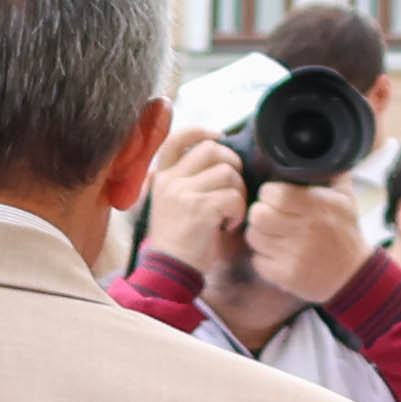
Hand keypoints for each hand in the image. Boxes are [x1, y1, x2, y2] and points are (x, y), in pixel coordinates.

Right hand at [142, 131, 249, 287]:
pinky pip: (233, 196)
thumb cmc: (178, 240)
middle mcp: (170, 181)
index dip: (201, 131)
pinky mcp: (200, 209)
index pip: (177, 138)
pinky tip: (229, 224)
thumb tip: (220, 157)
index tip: (219, 137)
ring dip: (238, 191)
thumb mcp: (172, 203)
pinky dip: (238, 211)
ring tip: (231, 210)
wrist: (169, 270)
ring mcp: (184, 193)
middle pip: (211, 149)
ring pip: (227, 172)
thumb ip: (187, 179)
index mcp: (162, 176)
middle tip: (233, 185)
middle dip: (232, 163)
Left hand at [234, 175, 370, 320]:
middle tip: (269, 215)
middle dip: (260, 213)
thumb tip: (317, 147)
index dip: (269, 193)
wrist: (353, 275)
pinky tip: (277, 254)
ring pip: (254, 237)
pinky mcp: (286, 276)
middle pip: (258, 215)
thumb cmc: (345, 231)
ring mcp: (295, 255)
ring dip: (259, 235)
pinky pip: (257, 260)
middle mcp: (306, 230)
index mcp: (318, 206)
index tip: (275, 197)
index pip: (274, 193)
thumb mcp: (345, 198)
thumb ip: (332, 172)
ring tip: (273, 234)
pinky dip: (263, 257)